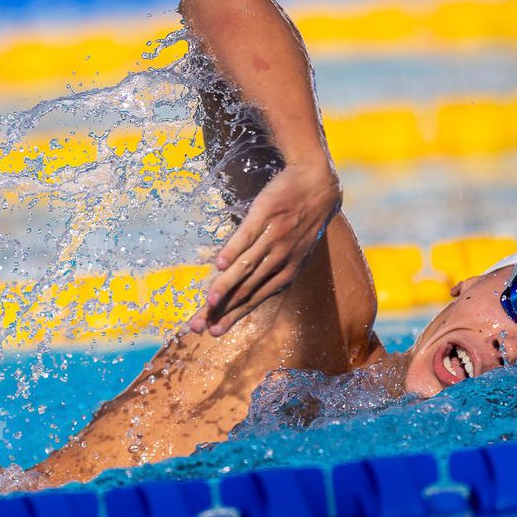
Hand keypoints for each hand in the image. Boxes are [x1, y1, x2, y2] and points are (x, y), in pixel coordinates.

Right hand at [189, 158, 341, 335]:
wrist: (317, 184)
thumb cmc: (300, 221)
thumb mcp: (293, 251)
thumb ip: (270, 270)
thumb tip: (245, 287)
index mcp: (285, 272)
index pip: (253, 300)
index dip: (232, 317)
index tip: (212, 332)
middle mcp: (279, 260)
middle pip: (245, 290)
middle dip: (222, 311)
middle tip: (199, 327)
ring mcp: (273, 238)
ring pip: (246, 267)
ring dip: (226, 286)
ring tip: (209, 302)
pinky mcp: (265, 215)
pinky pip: (247, 236)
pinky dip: (233, 250)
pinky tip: (220, 264)